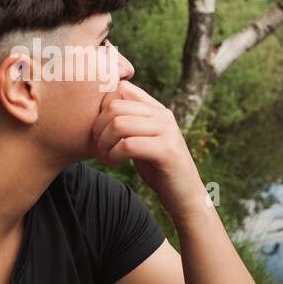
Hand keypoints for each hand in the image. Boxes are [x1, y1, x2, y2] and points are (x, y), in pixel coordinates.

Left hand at [91, 80, 203, 215]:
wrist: (184, 195)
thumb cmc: (157, 167)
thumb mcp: (142, 139)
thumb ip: (129, 122)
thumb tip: (98, 109)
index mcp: (156, 109)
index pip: (121, 88)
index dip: (102, 106)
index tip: (100, 129)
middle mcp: (163, 115)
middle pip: (115, 106)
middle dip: (97, 128)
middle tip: (98, 147)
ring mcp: (167, 131)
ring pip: (118, 123)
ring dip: (103, 143)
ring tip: (105, 156)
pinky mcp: (166, 151)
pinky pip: (128, 145)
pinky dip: (113, 155)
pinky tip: (114, 163)